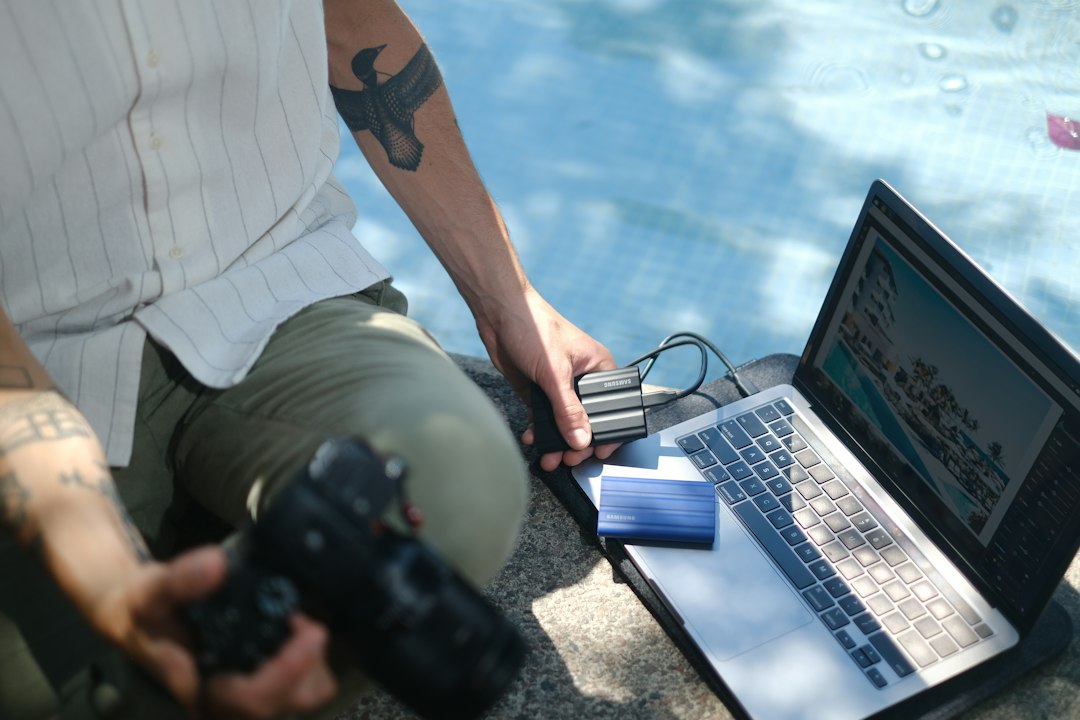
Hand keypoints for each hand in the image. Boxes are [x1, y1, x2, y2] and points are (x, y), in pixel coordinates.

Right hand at [86, 546, 335, 718]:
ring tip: (306, 625)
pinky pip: (299, 684)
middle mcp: (223, 703)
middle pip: (285, 703)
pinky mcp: (256, 680)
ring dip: (314, 664)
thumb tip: (216, 564)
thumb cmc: (144, 611)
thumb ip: (179, 581)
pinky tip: (301, 630)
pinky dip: (311, 660)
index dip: (287, 669)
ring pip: (299, 697)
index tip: (307, 629)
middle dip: (308, 663)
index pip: (252, 700)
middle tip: (312, 623)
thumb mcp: (151, 592)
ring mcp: (241, 696)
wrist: (138, 616)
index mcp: (199, 690)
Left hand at [477, 286, 620, 470]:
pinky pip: (544, 419)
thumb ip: (568, 409)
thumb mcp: (555, 372)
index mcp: (599, 368)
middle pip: (587, 420)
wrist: (498, 314)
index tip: (600, 451)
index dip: (609, 431)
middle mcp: (582, 378)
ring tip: (549, 457)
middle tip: (569, 458)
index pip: (613, 406)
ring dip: (556, 441)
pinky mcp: (539, 391)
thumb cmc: (534, 326)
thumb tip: (582, 439)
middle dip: (577, 442)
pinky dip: (539, 431)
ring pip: (564, 423)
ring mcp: (560, 386)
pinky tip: (533, 438)